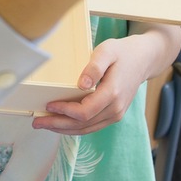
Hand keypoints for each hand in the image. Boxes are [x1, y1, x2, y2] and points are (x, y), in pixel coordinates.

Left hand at [31, 36, 155, 135]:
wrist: (143, 59)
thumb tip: (81, 84)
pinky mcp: (113, 115)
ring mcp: (115, 114)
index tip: (48, 105)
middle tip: (37, 122)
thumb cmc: (123, 52)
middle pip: (82, 124)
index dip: (64, 111)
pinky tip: (61, 124)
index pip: (84, 112)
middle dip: (57, 124)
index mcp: (112, 94)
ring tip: (44, 124)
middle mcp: (115, 109)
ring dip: (64, 129)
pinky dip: (75, 127)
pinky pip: (92, 126)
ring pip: (86, 129)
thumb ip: (94, 67)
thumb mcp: (107, 51)